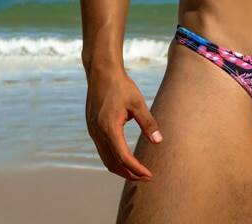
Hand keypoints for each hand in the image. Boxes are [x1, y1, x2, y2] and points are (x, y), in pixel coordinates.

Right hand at [85, 66, 162, 181]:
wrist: (101, 73)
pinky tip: (123, 157)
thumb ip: (148, 123)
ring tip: (136, 171)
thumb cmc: (121, 86)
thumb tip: (159, 141)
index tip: (149, 174)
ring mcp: (93, 131)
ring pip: (105, 159)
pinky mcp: (92, 128)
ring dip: (120, 168)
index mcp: (109, 128)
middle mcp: (98, 133)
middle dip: (129, 174)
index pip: (123, 158)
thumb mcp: (138, 103)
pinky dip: (113, 159)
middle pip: (113, 163)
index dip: (137, 169)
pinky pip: (102, 151)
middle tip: (145, 177)